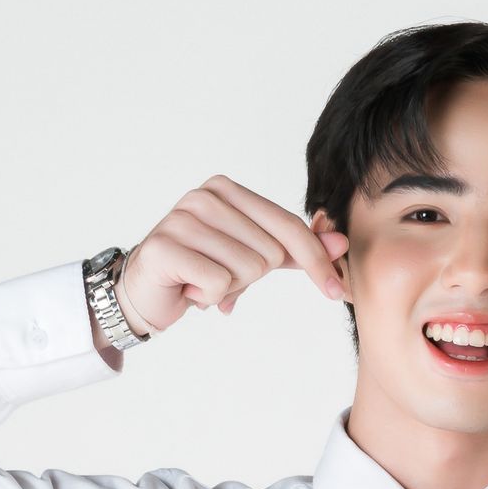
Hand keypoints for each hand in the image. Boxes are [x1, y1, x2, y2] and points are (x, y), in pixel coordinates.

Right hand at [118, 178, 344, 334]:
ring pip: (246, 269)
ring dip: (229, 288)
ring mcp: (181, 218)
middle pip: (269, 253)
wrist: (147, 291)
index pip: (287, 224)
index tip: (333, 288)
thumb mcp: (253, 257)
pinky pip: (219, 284)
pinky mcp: (164, 247)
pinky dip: (210, 298)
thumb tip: (340, 244)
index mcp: (227, 190)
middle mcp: (204, 197)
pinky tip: (189, 289)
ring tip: (203, 281)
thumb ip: (293, 250)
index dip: (314, 259)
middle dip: (251, 278)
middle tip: (222, 276)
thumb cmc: (202, 271)